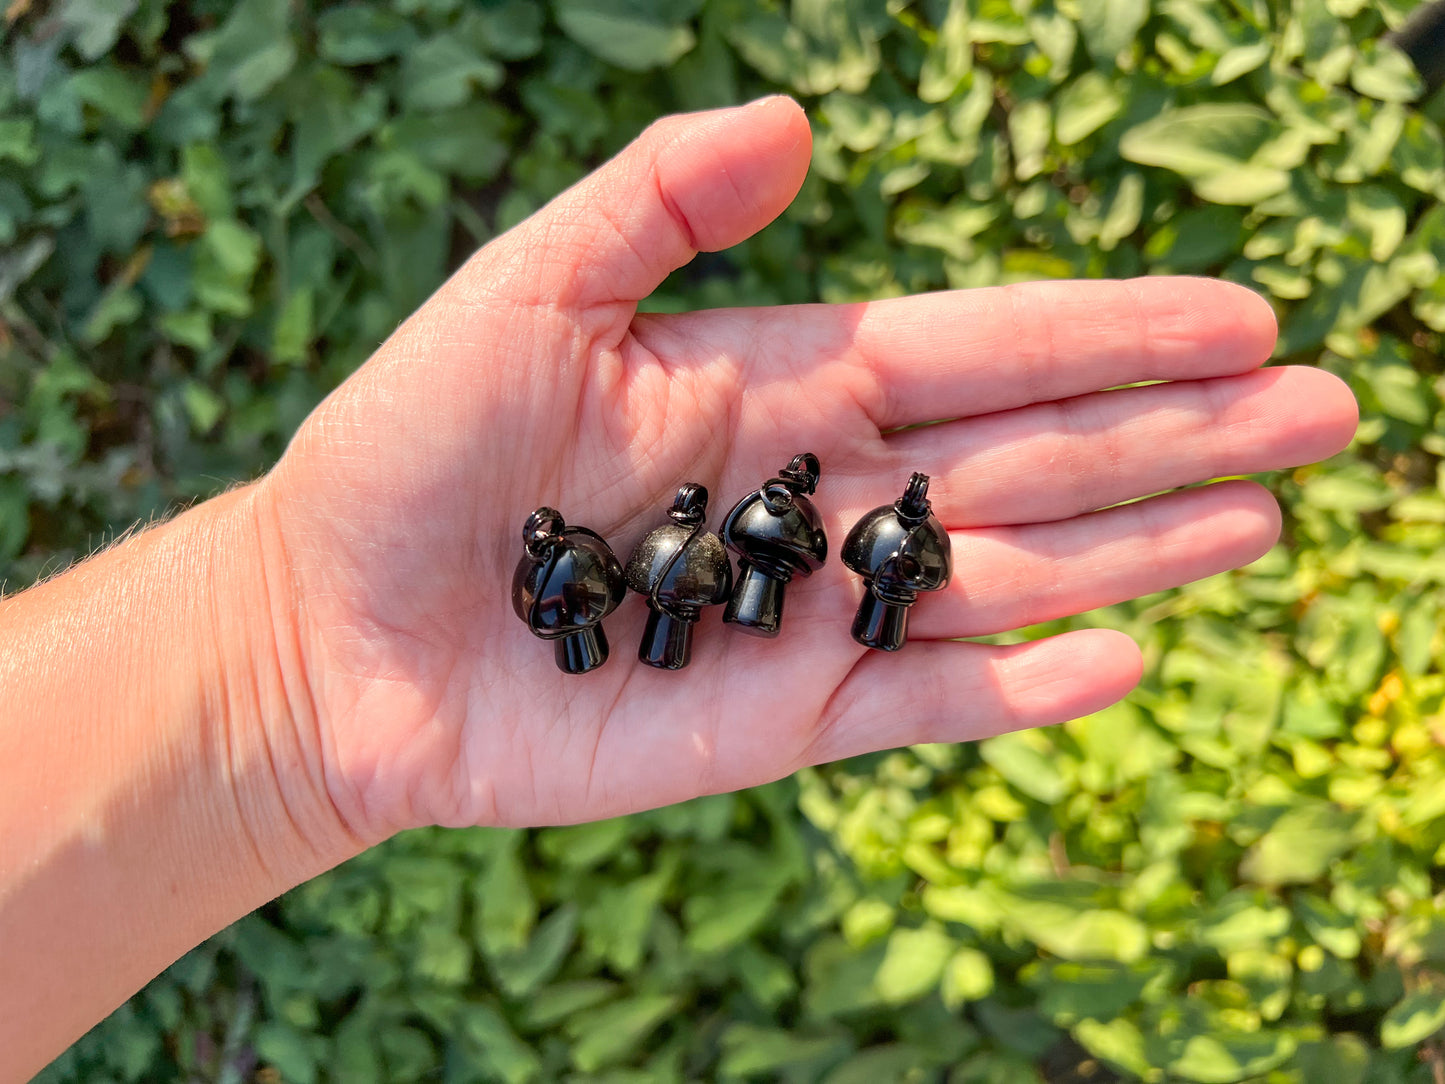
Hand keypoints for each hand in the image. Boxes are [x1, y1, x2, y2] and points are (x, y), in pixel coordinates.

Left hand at [253, 97, 1356, 841]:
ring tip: (1267, 514)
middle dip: (1177, 431)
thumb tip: (800, 121)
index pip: (982, 348)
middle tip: (1324, 406)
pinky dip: (1020, 686)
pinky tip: (1122, 653)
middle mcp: (822, 492)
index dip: (1109, 330)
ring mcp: (810, 612)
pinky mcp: (778, 719)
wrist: (333, 629)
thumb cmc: (411, 450)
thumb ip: (658, 200)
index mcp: (780, 378)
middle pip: (1034, 456)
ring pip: (1008, 577)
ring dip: (1141, 547)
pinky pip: (922, 702)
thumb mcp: (526, 287)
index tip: (1238, 313)